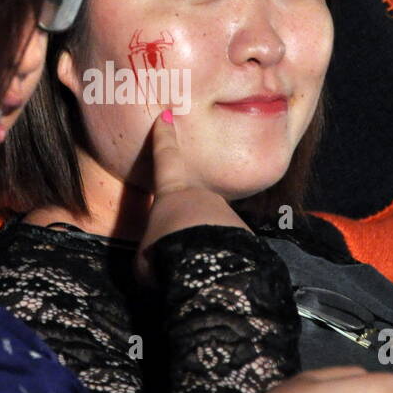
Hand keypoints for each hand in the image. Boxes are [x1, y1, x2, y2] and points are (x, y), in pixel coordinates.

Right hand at [136, 109, 246, 279]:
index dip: (163, 137)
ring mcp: (229, 215)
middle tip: (175, 247)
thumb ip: (151, 246)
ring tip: (193, 270)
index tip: (167, 117)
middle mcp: (204, 197)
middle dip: (184, 223)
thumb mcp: (145, 254)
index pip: (165, 157)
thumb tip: (156, 256)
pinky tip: (213, 275)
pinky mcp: (247, 237)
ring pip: (212, 230)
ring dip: (202, 247)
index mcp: (173, 193)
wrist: (210, 269)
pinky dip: (219, 260)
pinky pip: (228, 248)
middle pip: (192, 205)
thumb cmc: (168, 254)